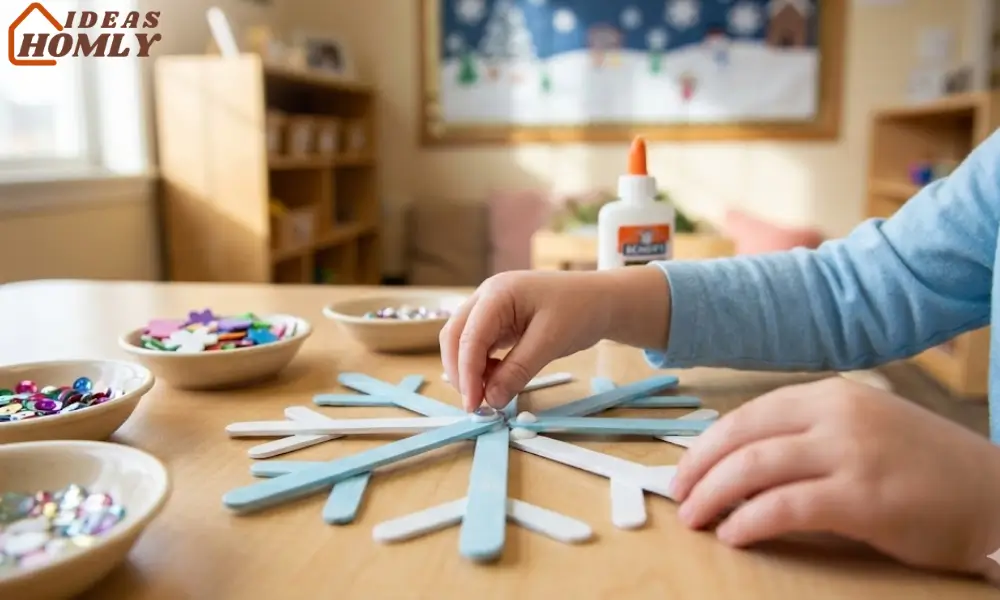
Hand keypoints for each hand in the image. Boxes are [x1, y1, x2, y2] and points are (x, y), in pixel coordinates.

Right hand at [439, 268, 669, 410]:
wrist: (602, 299)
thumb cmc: (580, 310)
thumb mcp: (551, 342)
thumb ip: (518, 370)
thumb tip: (491, 400)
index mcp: (497, 293)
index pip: (468, 337)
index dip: (467, 373)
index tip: (474, 405)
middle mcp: (487, 297)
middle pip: (454, 336)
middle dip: (460, 372)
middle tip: (476, 404)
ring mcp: (490, 308)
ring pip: (462, 342)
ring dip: (469, 370)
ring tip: (490, 393)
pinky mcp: (498, 321)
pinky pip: (478, 345)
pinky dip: (481, 366)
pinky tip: (497, 380)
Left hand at [670, 376, 999, 578]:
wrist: (995, 494)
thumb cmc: (923, 468)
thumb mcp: (862, 430)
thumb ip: (807, 437)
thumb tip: (738, 465)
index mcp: (830, 395)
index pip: (749, 414)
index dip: (708, 444)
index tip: (685, 469)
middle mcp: (836, 415)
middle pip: (743, 436)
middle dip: (700, 467)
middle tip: (678, 496)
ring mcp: (851, 452)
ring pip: (756, 466)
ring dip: (715, 494)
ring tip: (695, 518)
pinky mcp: (864, 496)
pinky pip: (788, 505)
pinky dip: (751, 520)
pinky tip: (735, 534)